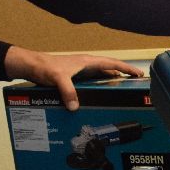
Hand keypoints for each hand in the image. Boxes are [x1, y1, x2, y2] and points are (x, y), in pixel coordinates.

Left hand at [3, 47, 143, 111]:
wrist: (30, 65)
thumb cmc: (44, 66)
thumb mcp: (58, 79)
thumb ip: (68, 92)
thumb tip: (75, 107)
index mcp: (87, 62)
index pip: (113, 64)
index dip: (127, 69)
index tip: (139, 74)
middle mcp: (86, 65)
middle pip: (110, 69)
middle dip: (123, 75)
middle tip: (134, 83)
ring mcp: (80, 71)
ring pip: (101, 75)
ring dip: (111, 80)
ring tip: (120, 90)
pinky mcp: (74, 76)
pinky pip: (92, 81)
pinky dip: (99, 86)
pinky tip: (99, 94)